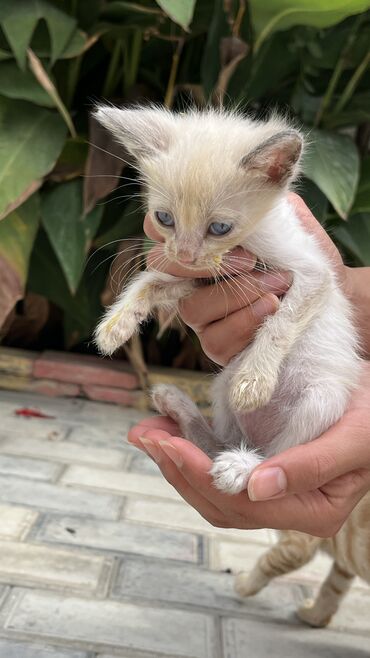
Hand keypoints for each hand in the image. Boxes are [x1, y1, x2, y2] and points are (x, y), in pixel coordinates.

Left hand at [128, 362, 369, 536]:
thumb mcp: (353, 438)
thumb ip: (310, 466)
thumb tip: (256, 489)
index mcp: (312, 511)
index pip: (244, 507)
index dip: (202, 477)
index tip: (171, 444)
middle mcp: (286, 508)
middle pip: (220, 501)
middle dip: (178, 469)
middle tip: (145, 435)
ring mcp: (271, 489)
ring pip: (212, 486)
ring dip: (175, 459)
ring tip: (144, 431)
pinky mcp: (260, 464)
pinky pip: (219, 463)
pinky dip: (190, 443)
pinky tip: (167, 424)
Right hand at [144, 193, 349, 364]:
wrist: (333, 294)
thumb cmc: (302, 254)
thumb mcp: (285, 220)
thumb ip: (260, 202)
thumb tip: (242, 178)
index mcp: (199, 244)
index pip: (158, 229)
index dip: (163, 226)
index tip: (192, 224)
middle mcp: (190, 279)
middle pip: (162, 268)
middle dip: (204, 264)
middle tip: (248, 260)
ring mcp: (200, 313)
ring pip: (191, 308)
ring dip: (238, 295)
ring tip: (277, 285)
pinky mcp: (216, 344)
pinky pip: (214, 339)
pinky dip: (245, 322)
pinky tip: (272, 308)